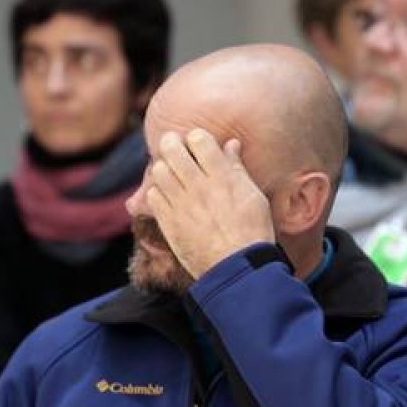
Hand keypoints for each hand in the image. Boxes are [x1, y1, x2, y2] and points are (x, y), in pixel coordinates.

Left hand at [146, 129, 274, 277]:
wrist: (237, 268)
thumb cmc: (252, 232)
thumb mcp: (254, 197)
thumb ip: (237, 169)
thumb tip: (230, 145)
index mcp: (222, 176)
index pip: (198, 139)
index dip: (196, 138)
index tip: (198, 145)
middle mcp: (198, 186)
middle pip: (172, 148)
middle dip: (172, 143)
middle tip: (176, 149)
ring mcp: (181, 204)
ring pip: (158, 170)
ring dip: (163, 167)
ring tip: (171, 174)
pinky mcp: (169, 222)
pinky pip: (152, 196)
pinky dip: (157, 191)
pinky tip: (168, 196)